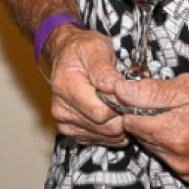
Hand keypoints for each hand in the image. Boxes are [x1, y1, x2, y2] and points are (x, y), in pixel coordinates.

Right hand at [44, 27, 129, 148]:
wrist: (67, 52)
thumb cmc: (83, 49)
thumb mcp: (95, 48)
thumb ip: (104, 69)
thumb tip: (114, 88)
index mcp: (65, 87)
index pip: (100, 113)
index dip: (120, 105)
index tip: (127, 93)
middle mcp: (61, 109)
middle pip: (104, 127)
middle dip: (121, 116)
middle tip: (127, 99)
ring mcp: (64, 121)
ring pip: (104, 136)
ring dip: (118, 124)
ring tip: (119, 105)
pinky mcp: (70, 129)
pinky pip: (98, 139)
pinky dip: (111, 131)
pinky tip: (112, 115)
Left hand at [105, 70, 188, 182]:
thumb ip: (151, 92)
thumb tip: (118, 91)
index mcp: (173, 134)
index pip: (128, 121)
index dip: (131, 104)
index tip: (141, 93)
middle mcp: (177, 158)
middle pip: (139, 135)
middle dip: (146, 118)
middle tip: (169, 102)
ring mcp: (185, 170)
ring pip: (152, 146)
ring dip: (159, 131)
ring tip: (182, 115)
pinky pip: (168, 157)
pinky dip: (172, 143)